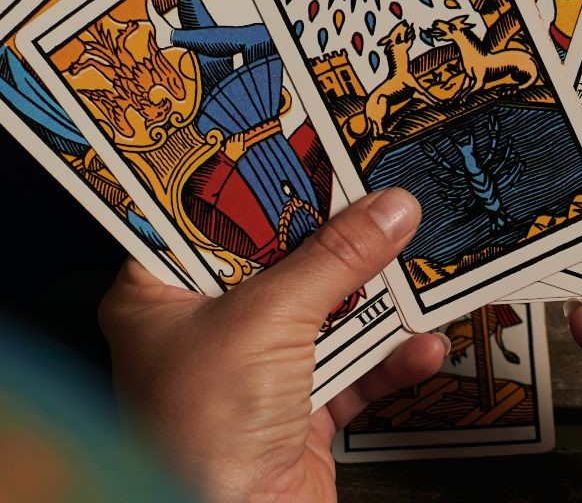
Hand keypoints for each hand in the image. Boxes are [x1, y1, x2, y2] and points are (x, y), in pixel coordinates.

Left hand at [100, 188, 446, 502]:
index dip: (258, 173)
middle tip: (376, 184)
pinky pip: (355, 364)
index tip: (309, 138)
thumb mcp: (270, 322)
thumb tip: (389, 208)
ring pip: (325, 306)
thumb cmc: (199, 441)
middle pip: (280, 254)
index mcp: (161, 294)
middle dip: (335, 230)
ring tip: (414, 254)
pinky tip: (420, 343)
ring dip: (374, 292)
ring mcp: (256, 367)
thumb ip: (335, 259)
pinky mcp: (300, 405)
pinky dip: (390, 356)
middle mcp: (207, 326)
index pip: (210, 210)